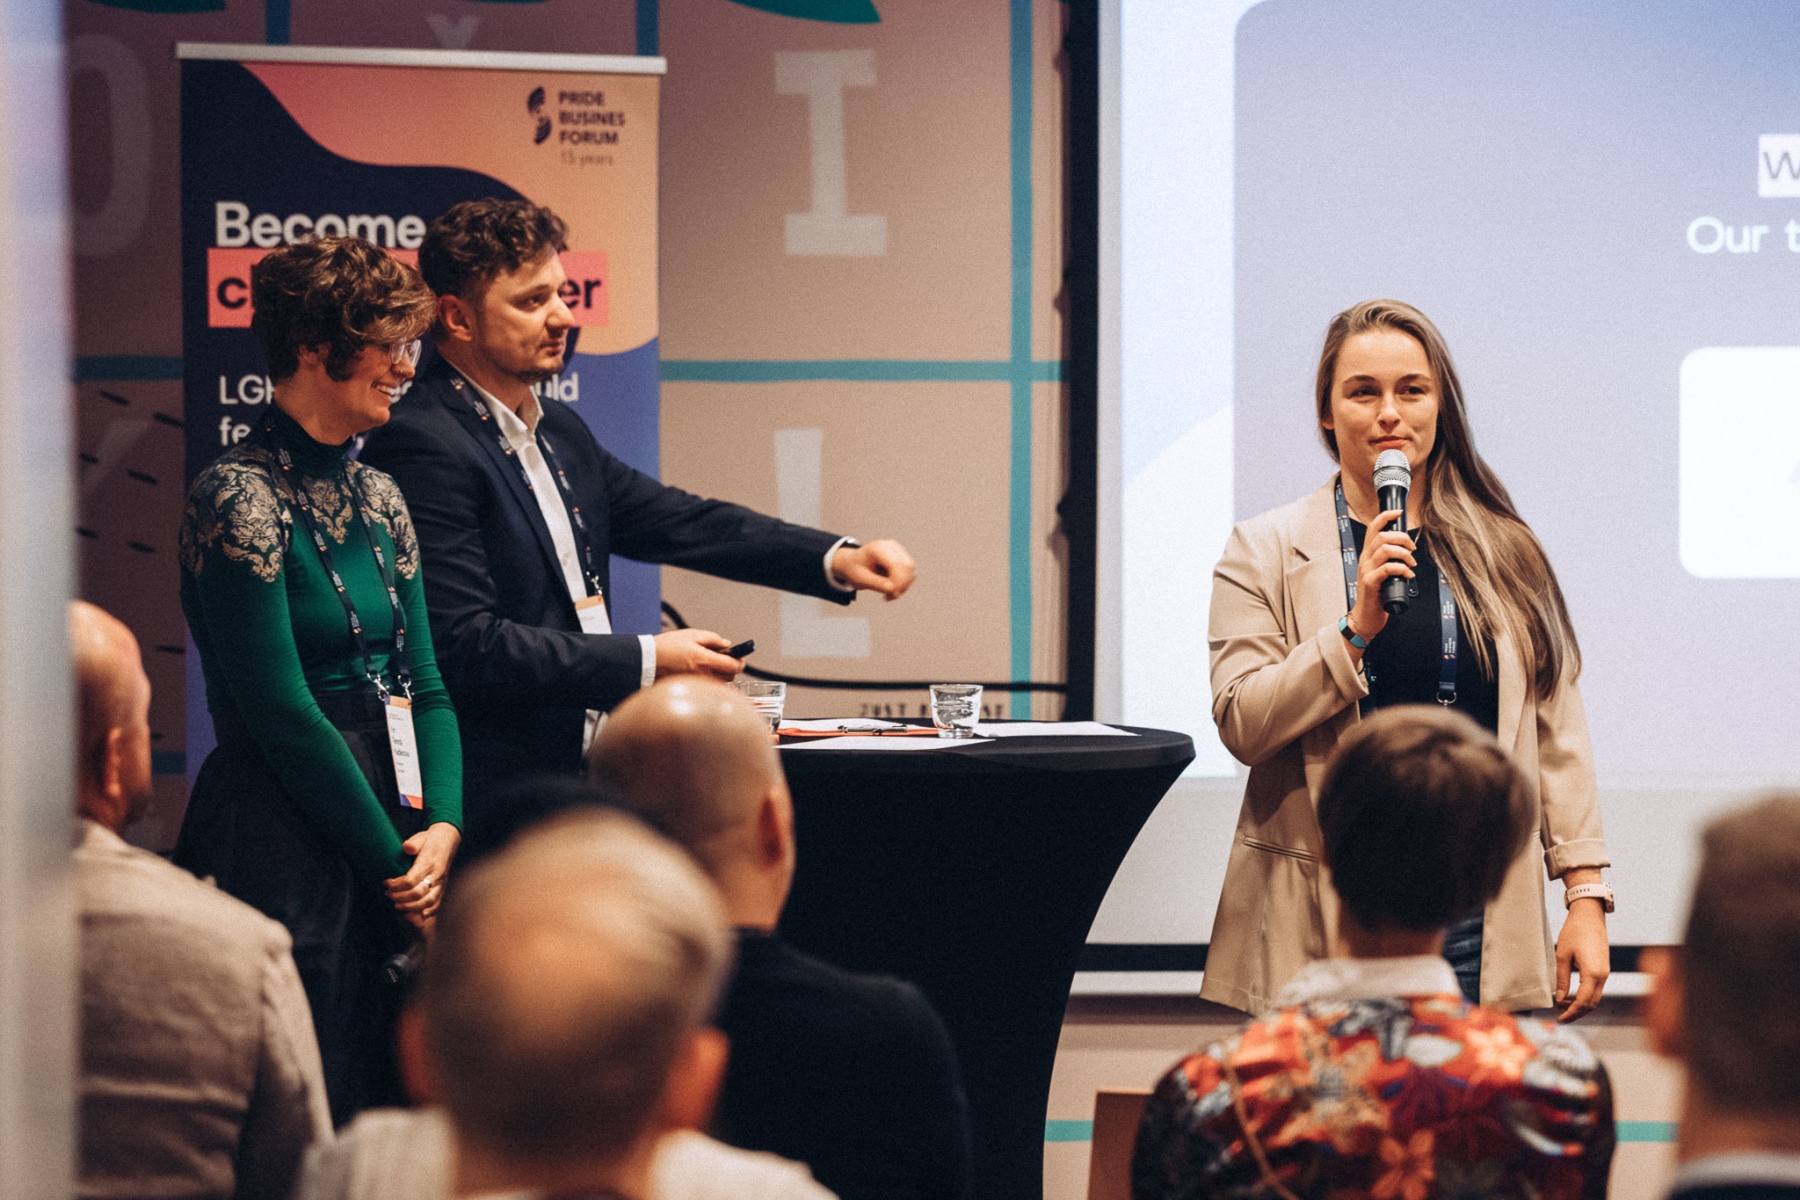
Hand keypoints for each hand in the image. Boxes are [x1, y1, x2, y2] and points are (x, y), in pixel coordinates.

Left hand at [386, 821, 460, 930]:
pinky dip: (427, 913)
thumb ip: (413, 843)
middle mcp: (436, 875)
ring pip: (428, 902)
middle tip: (388, 895)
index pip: (411, 880)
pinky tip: (416, 915)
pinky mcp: (443, 889)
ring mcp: (441, 883)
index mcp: (429, 863)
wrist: (447, 842)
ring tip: (397, 905)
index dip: (396, 885)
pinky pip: (436, 904)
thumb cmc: (429, 841)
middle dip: (400, 898)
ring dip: (411, 907)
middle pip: (418, 894)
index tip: (386, 883)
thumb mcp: (420, 837)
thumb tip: (407, 847)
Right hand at [654, 627, 742, 680]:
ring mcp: (697, 684)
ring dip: (721, 675)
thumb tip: (726, 644)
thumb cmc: (667, 647)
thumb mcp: (691, 635)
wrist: (647, 660)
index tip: (740, 658)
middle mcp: (703, 675)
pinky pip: (707, 687)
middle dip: (730, 668)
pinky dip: (710, 680)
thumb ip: (712, 639)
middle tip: (725, 659)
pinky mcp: (691, 688)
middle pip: (729, 677)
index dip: (740, 662)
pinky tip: (701, 671)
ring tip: (711, 665)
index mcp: (704, 660)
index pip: (733, 666)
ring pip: (719, 684)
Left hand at [831, 539, 915, 599]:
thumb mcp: (861, 579)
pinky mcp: (902, 556)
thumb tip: (893, 589)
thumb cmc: (855, 569)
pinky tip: (893, 589)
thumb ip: (877, 584)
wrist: (853, 563)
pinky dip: (904, 583)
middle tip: (890, 597)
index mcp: (877, 548)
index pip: (896, 564)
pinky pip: (910, 572)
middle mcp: (890, 546)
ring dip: (904, 586)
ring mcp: (898, 549)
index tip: (890, 595)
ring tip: (889, 594)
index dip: (898, 582)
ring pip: (911, 570)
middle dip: (902, 585)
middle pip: (907, 566)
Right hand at [1347, 509, 1415, 646]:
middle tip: (1412, 549)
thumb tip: (1407, 551)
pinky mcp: (1371, 583)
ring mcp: (1366, 571)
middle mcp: (1365, 560)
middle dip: (1402, 538)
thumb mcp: (1382, 573)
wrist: (1366, 617)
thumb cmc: (1376, 596)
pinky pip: (1387, 568)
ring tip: (1411, 563)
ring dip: (1404, 554)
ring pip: (1384, 549)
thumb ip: (1390, 561)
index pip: (1373, 528)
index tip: (1399, 512)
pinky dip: (1402, 568)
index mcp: (1368, 555)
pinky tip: (1408, 575)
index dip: (1386, 516)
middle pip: (1382, 536)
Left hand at [1554, 896, 1609, 1022]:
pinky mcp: (1604, 969)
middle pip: (1592, 1004)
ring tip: (1563, 1005)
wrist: (1590, 916)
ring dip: (1581, 1005)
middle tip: (1560, 1016)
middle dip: (1577, 1012)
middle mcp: (1603, 975)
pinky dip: (1586, 996)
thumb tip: (1560, 998)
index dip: (1571, 1013)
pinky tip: (1572, 995)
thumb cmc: (1574, 932)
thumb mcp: (1562, 956)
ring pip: (1596, 997)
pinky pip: (1596, 989)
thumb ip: (1562, 979)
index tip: (1559, 1018)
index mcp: (1593, 973)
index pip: (1583, 1002)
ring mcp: (1605, 972)